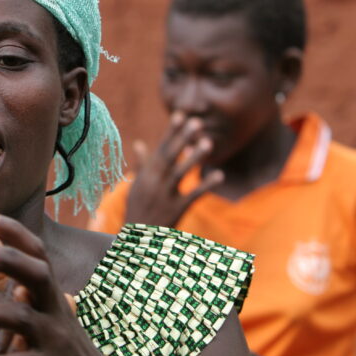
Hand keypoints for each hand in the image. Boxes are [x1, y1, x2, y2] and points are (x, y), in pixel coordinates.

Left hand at [0, 234, 74, 355]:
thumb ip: (11, 275)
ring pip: (21, 320)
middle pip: (35, 276)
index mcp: (50, 294)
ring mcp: (54, 340)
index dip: (13, 233)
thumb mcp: (42, 307)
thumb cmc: (61, 343)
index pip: (35, 253)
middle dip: (6, 261)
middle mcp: (55, 310)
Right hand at [125, 112, 223, 226]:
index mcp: (146, 175)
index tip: (180, 114)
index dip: (170, 132)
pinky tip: (219, 176)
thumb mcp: (136, 186)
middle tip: (196, 121)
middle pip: (169, 157)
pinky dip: (205, 186)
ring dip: (194, 158)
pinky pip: (192, 196)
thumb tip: (139, 143)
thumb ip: (141, 164)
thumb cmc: (138, 210)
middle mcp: (154, 183)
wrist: (138, 241)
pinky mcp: (176, 210)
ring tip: (208, 142)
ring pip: (180, 174)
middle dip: (182, 139)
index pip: (160, 149)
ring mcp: (165, 196)